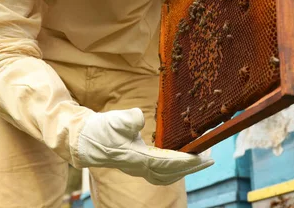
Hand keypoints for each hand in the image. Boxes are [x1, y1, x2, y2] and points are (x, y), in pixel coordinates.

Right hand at [76, 108, 213, 184]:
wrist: (82, 140)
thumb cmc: (98, 130)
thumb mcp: (114, 120)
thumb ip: (130, 119)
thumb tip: (141, 120)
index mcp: (136, 158)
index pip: (167, 162)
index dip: (186, 160)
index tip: (202, 156)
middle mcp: (139, 167)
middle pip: (172, 173)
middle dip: (192, 166)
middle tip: (211, 157)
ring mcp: (137, 168)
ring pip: (166, 175)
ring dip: (185, 168)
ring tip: (200, 159)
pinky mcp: (136, 164)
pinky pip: (160, 171)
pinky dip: (174, 168)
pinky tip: (180, 160)